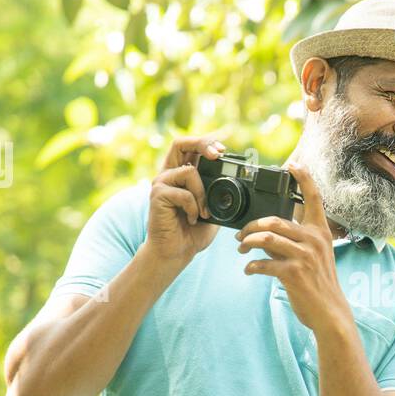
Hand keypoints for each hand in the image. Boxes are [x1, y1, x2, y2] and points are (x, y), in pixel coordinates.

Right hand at [144, 134, 226, 268]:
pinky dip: (194, 207)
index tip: (222, 150)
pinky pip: (184, 193)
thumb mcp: (213, 209)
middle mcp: (168, 175)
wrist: (176, 253)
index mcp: (181, 175)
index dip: (205, 142)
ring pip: (190, 171)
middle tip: (218, 154)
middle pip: (180, 143)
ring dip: (203, 193)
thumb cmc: (192, 232)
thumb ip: (218, 193)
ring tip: (203, 212)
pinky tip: (192, 219)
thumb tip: (237, 180)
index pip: (189, 146)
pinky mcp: (157, 195)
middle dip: (202, 144)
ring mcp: (161, 183)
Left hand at [235, 162, 349, 335]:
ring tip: (240, 249)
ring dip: (247, 242)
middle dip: (251, 225)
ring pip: (266, 238)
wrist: (330, 313)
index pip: (314, 199)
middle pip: (275, 220)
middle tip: (240, 235)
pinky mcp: (294, 273)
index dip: (304, 178)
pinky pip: (264, 263)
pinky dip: (252, 266)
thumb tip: (266, 236)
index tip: (292, 165)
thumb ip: (295, 243)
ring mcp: (305, 256)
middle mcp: (314, 240)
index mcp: (321, 233)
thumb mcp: (315, 258)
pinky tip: (249, 270)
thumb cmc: (320, 285)